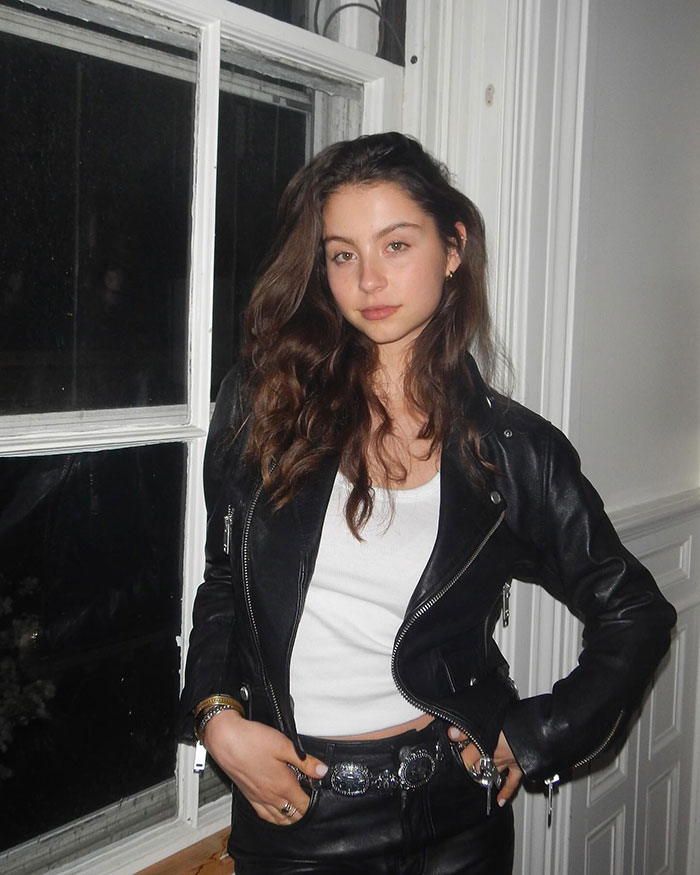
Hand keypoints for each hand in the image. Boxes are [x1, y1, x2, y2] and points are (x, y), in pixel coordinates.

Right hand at [202, 710, 327, 823]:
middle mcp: (271, 797)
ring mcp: (258, 799)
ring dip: (291, 818)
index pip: (305, 805)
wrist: (225, 740)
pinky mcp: (248, 796)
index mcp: (283, 786)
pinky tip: (277, 813)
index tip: (319, 794)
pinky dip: (275, 819)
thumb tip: (322, 771)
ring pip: (279, 820)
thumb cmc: (253, 741)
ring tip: (298, 810)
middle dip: (305, 812)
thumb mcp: (285, 746)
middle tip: (311, 801)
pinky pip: (264, 816)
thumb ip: (306, 761)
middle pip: (293, 816)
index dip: (315, 802)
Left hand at [447, 726, 522, 806]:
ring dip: (483, 775)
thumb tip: (451, 733)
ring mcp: (507, 763)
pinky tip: (500, 801)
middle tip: (462, 765)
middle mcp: (494, 758)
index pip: (465, 757)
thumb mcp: (489, 721)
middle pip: (476, 765)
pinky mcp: (519, 767)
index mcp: (485, 746)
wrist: (540, 730)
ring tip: (475, 777)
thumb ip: (468, 729)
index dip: (457, 756)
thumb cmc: (516, 722)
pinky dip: (506, 792)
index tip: (450, 754)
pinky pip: (512, 783)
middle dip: (469, 765)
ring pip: (490, 773)